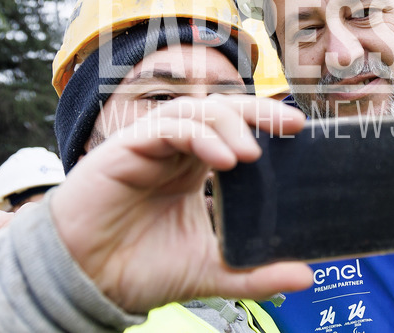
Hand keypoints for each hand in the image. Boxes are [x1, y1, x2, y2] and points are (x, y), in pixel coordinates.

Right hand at [50, 95, 311, 312]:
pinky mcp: (127, 148)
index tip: (300, 130)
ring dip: (229, 125)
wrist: (86, 282)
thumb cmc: (139, 268)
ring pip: (196, 111)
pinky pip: (167, 127)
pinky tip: (222, 161)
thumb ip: (255, 274)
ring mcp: (152, 145)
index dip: (266, 124)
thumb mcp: (210, 271)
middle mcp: (177, 151)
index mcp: (196, 170)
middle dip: (258, 112)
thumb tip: (306, 276)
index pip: (237, 132)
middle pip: (222, 111)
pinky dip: (197, 136)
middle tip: (291, 123)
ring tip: (250, 156)